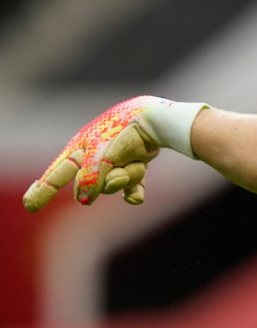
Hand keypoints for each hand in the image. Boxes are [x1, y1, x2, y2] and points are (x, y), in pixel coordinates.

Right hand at [22, 96, 205, 211]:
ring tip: (136, 166)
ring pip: (114, 186)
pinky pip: (130, 189)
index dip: (42, 190)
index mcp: (79, 150)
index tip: (29, 205)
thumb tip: (84, 200)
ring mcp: (115, 163)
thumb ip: (90, 178)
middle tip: (119, 172)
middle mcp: (94, 157)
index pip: (56, 175)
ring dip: (127, 178)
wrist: (155, 121)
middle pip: (89, 186)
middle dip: (106, 183)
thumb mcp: (101, 156)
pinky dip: (135, 191)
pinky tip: (137, 196)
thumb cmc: (122, 133)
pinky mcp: (134, 166)